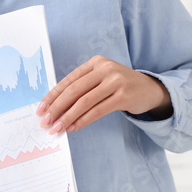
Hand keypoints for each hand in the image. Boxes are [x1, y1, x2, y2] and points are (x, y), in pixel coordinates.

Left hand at [36, 56, 171, 133]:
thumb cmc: (120, 85)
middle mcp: (105, 69)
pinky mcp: (123, 96)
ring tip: (56, 128)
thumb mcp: (101, 78)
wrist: (150, 89)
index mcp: (95, 62)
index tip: (40, 109)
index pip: (68, 80)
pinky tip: (73, 128)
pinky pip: (97, 111)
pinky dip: (83, 121)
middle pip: (74, 91)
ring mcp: (115, 82)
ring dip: (67, 117)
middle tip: (45, 121)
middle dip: (56, 108)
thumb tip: (56, 106)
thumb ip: (82, 87)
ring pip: (84, 102)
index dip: (52, 95)